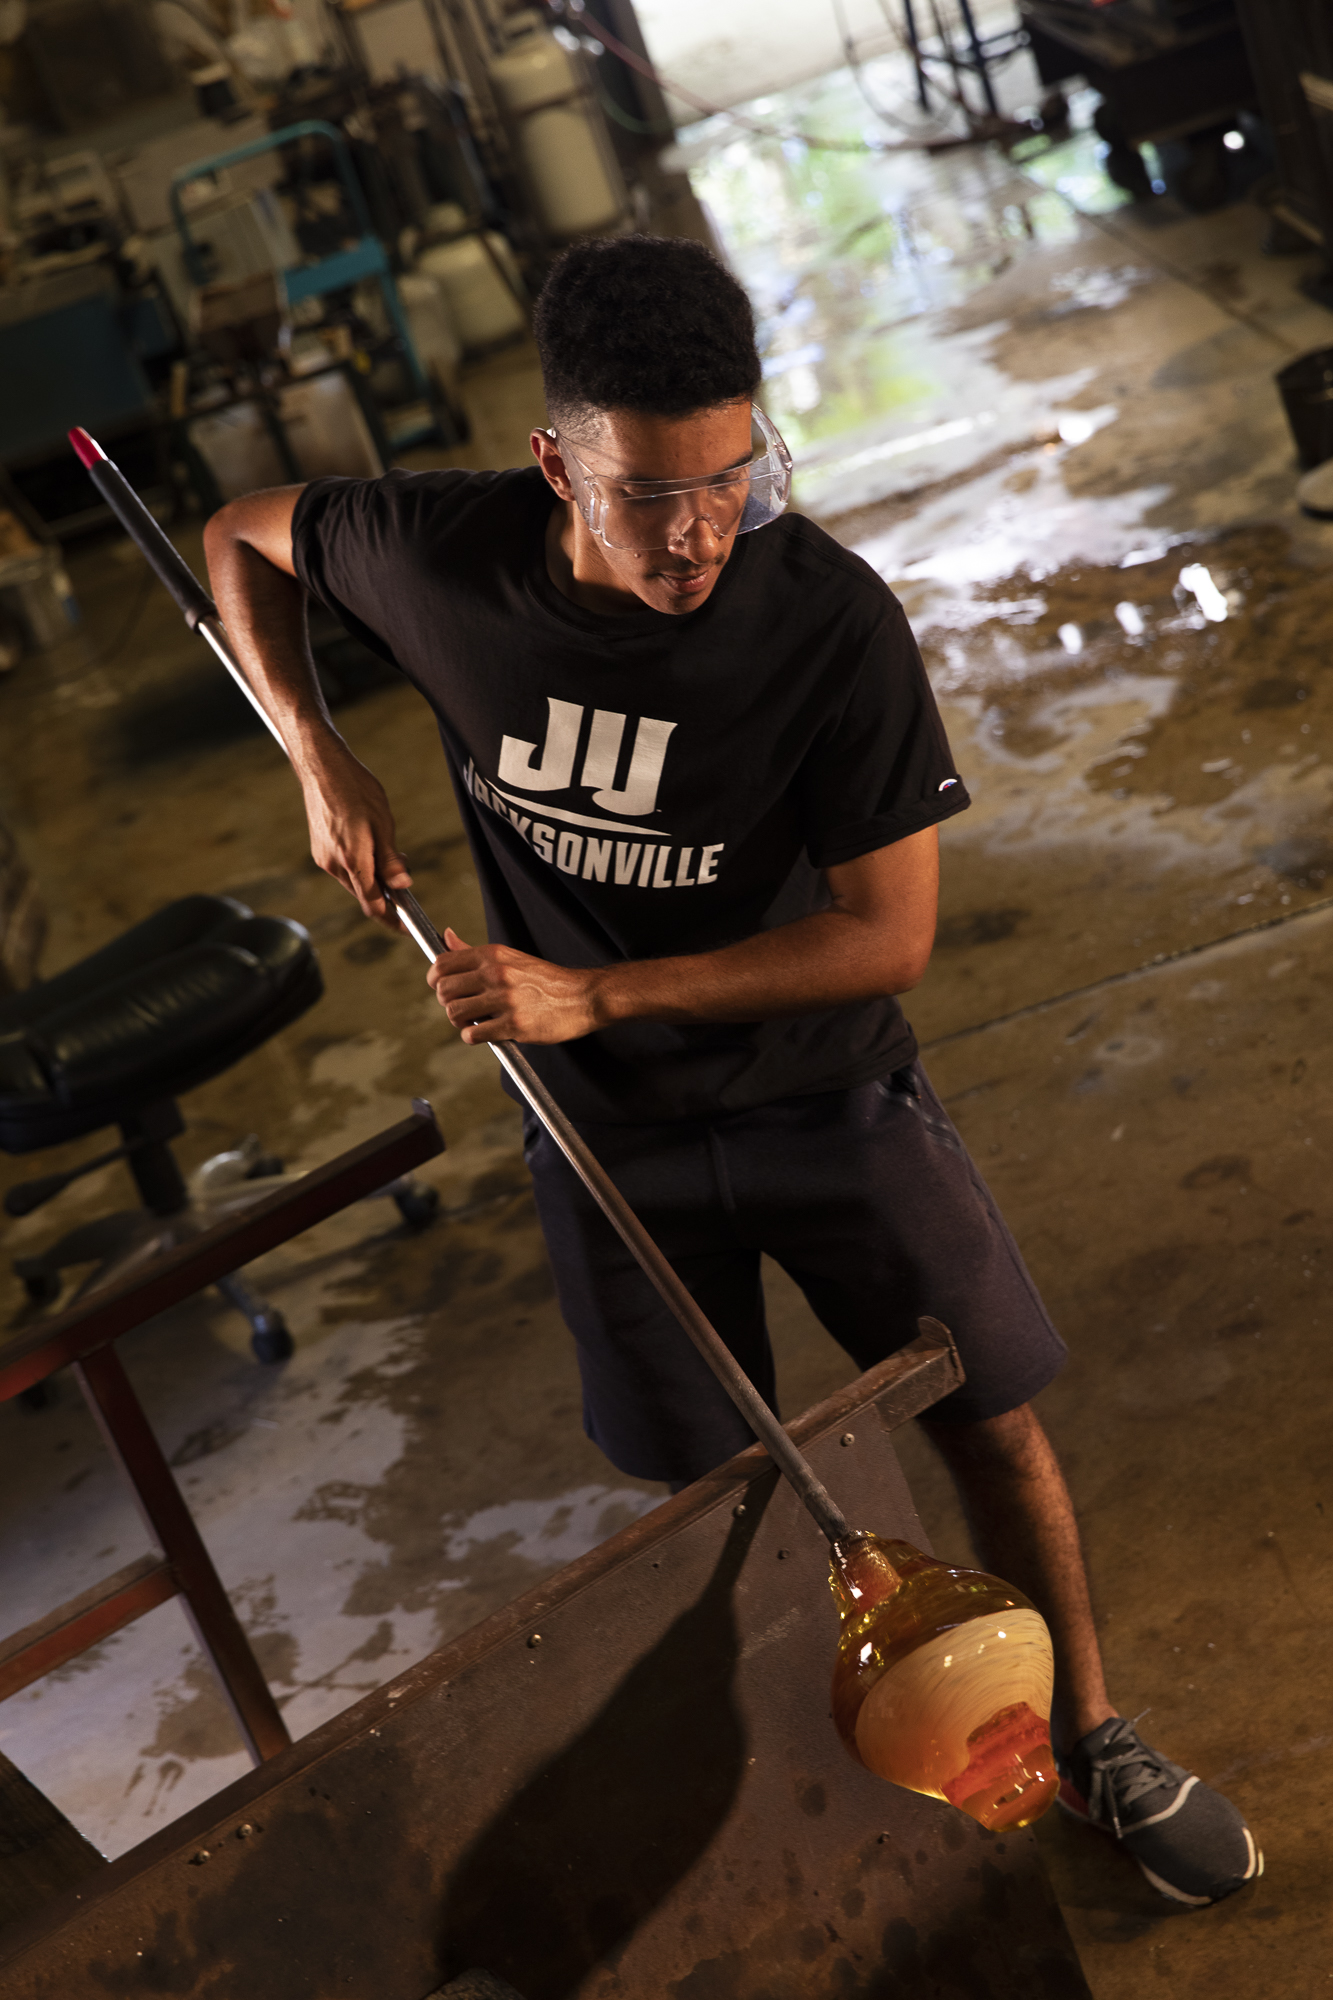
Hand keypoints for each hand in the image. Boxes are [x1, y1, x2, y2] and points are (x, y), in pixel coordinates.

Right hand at [297, 736, 410, 926]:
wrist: (322, 768)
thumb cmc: (355, 790)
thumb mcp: (383, 824)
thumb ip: (390, 860)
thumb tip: (403, 886)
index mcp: (352, 861)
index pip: (373, 905)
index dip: (391, 919)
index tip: (406, 925)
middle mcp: (333, 865)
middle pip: (363, 894)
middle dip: (385, 891)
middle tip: (403, 867)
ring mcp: (323, 858)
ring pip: (354, 881)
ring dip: (372, 876)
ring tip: (386, 848)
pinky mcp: (319, 850)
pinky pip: (344, 868)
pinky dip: (359, 865)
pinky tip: (367, 843)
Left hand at [426, 929, 602, 1043]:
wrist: (583, 997)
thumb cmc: (545, 980)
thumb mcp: (510, 957)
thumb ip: (474, 951)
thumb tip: (445, 936)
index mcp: (494, 955)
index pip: (443, 963)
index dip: (435, 979)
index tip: (441, 988)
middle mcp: (497, 974)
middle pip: (444, 990)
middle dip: (448, 1003)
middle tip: (462, 1008)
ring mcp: (505, 1000)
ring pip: (455, 1013)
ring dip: (459, 1022)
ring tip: (472, 1022)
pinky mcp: (514, 1025)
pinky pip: (473, 1035)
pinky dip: (472, 1037)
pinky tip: (484, 1033)